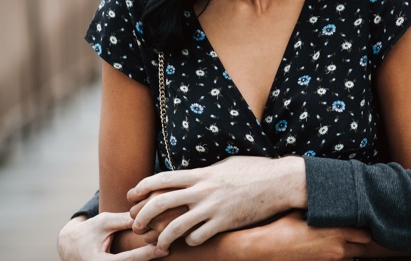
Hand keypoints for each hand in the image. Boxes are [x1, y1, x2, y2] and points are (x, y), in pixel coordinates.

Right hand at [57, 213, 166, 260]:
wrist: (70, 247)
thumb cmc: (88, 231)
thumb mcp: (103, 222)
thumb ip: (123, 220)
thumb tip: (147, 215)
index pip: (127, 260)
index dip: (146, 254)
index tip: (163, 248)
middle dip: (149, 259)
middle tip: (168, 249)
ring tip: (164, 249)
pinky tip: (153, 253)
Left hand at [127, 156, 305, 249]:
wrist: (279, 181)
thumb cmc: (255, 170)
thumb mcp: (226, 165)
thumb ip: (205, 173)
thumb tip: (191, 177)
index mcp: (202, 173)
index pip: (163, 178)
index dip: (142, 186)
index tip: (131, 196)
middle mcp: (203, 189)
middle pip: (161, 202)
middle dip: (142, 215)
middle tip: (136, 226)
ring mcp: (213, 207)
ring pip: (175, 226)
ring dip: (162, 238)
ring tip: (159, 245)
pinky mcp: (225, 223)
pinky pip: (198, 237)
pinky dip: (192, 241)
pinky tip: (193, 240)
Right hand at [243, 211, 371, 260]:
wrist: (267, 249)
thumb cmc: (283, 228)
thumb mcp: (303, 211)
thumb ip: (320, 207)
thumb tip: (327, 196)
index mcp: (336, 233)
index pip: (365, 234)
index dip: (362, 228)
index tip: (356, 222)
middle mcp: (337, 250)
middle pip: (363, 249)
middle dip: (358, 241)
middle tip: (350, 232)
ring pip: (351, 258)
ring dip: (347, 250)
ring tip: (336, 241)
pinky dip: (335, 258)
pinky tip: (324, 250)